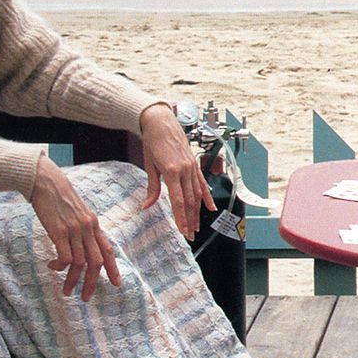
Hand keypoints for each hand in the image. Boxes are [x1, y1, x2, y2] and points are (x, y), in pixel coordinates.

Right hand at [30, 153, 121, 300]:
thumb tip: (81, 247)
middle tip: (85, 297)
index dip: (112, 268)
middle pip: (95, 262)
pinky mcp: (59, 231)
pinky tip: (52, 267)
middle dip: (91, 282)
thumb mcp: (77, 213)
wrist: (46, 182)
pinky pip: (64, 257)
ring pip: (79, 263)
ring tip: (66, 291)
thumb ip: (82, 229)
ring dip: (72, 280)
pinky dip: (60, 267)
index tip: (116, 283)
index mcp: (94, 224)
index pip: (107, 250)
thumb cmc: (59, 198)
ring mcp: (74, 230)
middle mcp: (88, 228)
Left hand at [139, 103, 214, 239]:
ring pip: (197, 194)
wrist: (161, 121)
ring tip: (197, 227)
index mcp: (171, 171)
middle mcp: (185, 170)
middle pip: (190, 200)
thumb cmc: (152, 141)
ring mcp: (192, 167)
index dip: (181, 217)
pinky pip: (202, 183)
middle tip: (190, 235)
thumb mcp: (149, 165)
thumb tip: (146, 206)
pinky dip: (207, 197)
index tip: (183, 230)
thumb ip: (151, 187)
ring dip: (197, 212)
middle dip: (190, 220)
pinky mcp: (194, 164)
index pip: (178, 200)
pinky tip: (211, 208)